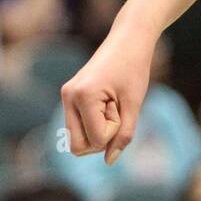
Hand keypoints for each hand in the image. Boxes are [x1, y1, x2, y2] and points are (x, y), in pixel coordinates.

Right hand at [60, 23, 154, 163]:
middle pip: (77, 147)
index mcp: (81, 96)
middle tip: (117, 110)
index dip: (114, 130)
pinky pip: (78, 126)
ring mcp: (66, 97)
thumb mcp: (134, 104)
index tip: (122, 106)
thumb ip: (124, 135)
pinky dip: (94, 123)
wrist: (129, 39)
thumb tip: (109, 161)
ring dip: (98, 130)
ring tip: (112, 105)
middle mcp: (67, 97)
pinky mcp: (69, 96)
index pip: (95, 140)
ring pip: (76, 139)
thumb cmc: (135, 68)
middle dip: (102, 137)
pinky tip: (106, 104)